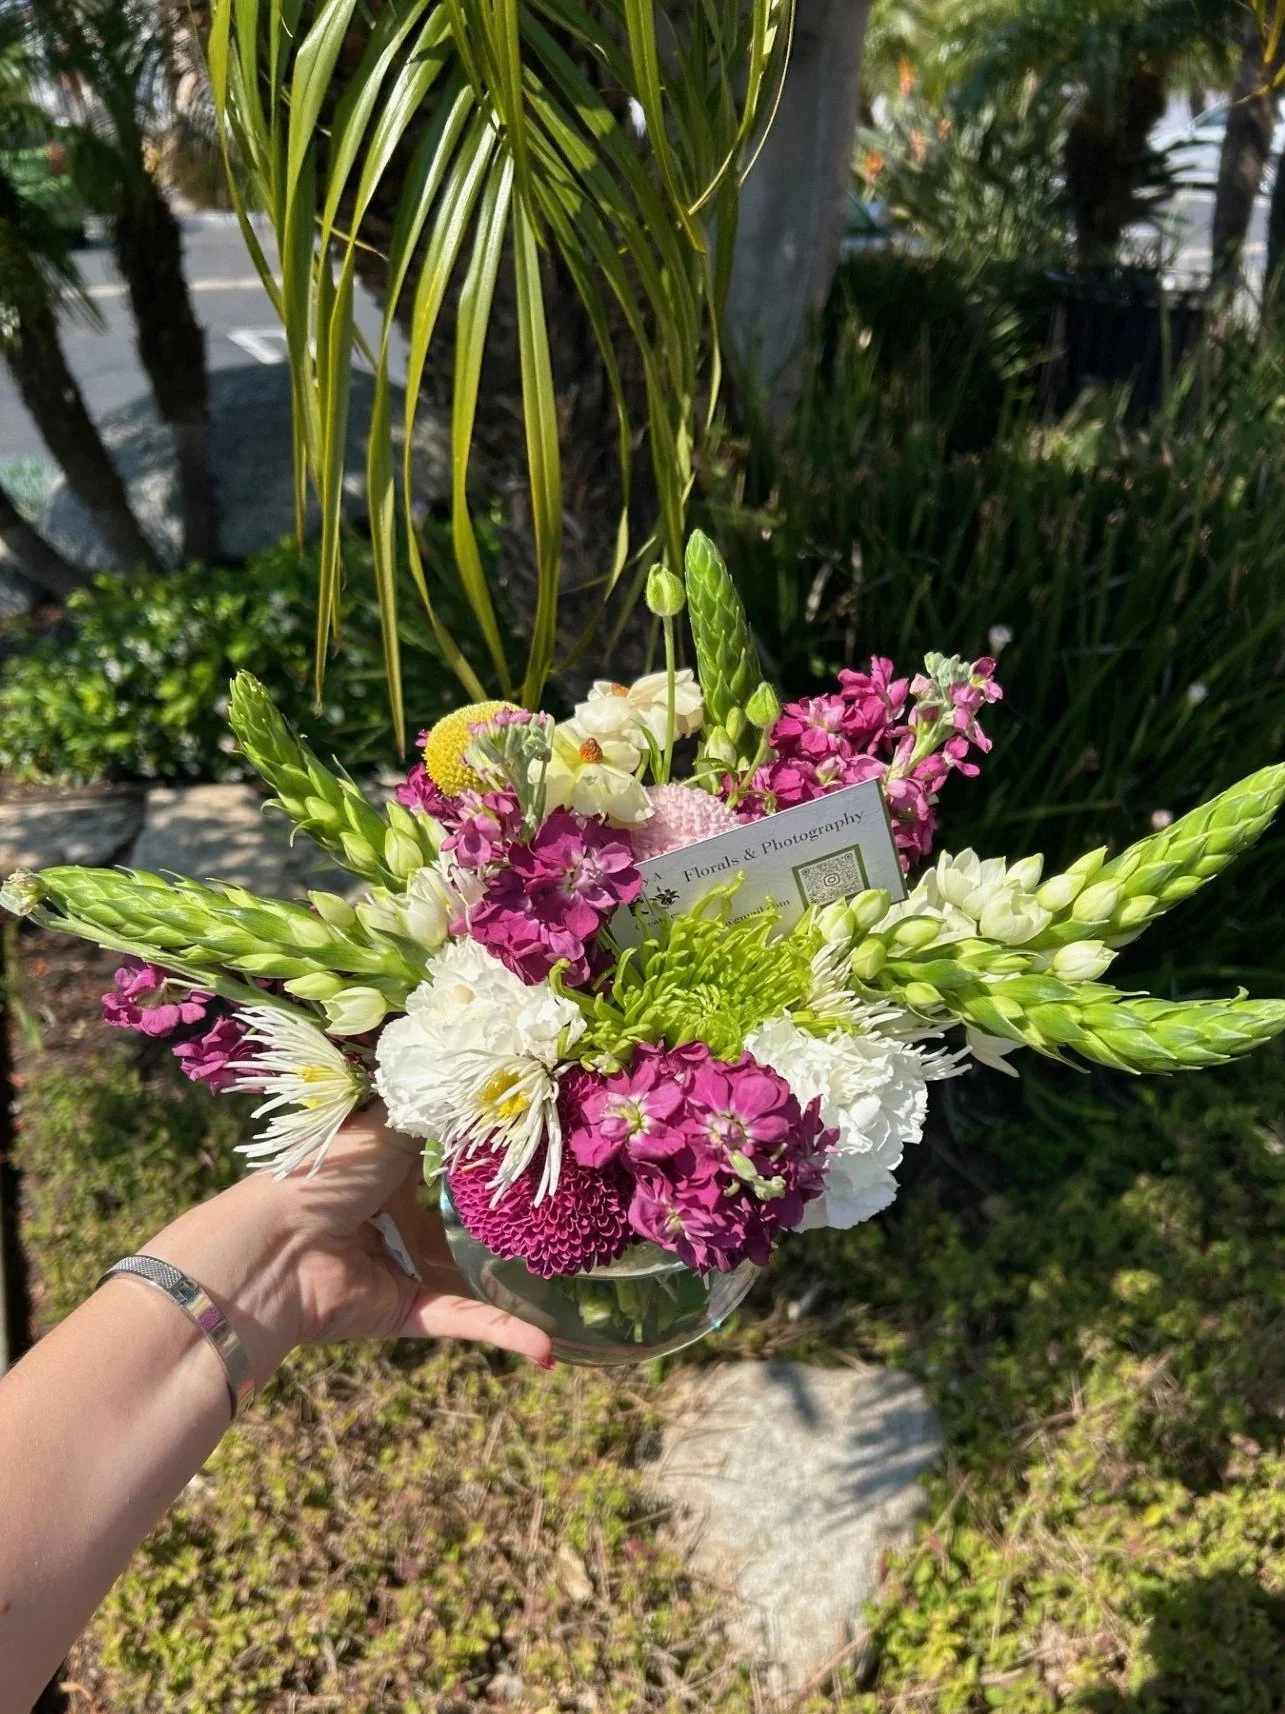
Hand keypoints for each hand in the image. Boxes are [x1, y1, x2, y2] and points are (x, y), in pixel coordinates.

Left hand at [142, 1101, 553, 1385]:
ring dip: (508, 1286)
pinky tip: (545, 1348)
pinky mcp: (403, 1310)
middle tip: (558, 1219)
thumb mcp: (384, 1128)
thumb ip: (429, 1113)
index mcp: (377, 1170)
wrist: (279, 1248)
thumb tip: (469, 1083)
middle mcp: (387, 1218)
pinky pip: (461, 1319)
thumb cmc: (325, 1173)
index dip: (473, 1161)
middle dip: (496, 1227)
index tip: (528, 1152)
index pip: (433, 1166)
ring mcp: (397, 1267)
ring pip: (464, 1275)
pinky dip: (501, 1334)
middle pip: (452, 1225)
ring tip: (566, 1285)